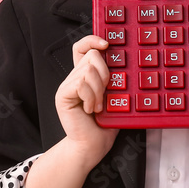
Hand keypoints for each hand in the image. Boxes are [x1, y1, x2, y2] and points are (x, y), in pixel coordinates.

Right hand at [54, 34, 119, 167]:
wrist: (92, 147)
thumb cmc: (104, 126)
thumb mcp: (114, 97)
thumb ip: (114, 80)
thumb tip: (125, 62)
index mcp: (84, 75)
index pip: (82, 47)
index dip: (92, 40)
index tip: (107, 45)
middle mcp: (73, 77)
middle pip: (91, 57)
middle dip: (105, 74)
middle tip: (106, 94)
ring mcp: (66, 86)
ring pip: (88, 70)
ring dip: (99, 90)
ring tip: (98, 106)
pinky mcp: (63, 96)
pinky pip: (80, 84)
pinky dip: (91, 97)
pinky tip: (91, 110)